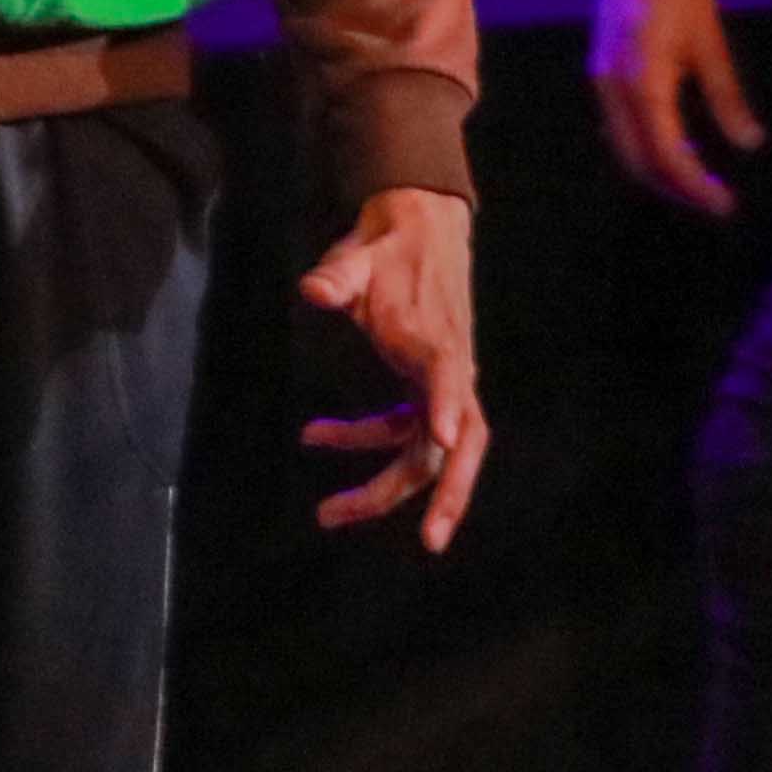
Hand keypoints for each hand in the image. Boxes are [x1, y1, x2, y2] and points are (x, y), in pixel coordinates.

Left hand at [295, 186, 485, 552]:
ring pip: (429, 454)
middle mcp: (450, 373)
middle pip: (458, 447)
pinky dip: (365, 443)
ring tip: (330, 512)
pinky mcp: (426, 387)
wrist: (421, 229)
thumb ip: (337, 277)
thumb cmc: (389, 249)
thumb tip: (313, 288)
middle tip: (427, 542)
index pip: (449, 379)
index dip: (450, 409)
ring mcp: (441, 386)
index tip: (445, 440)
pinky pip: (403, 432)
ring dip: (387, 487)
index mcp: (436, 342)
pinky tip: (319, 437)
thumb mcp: (358, 259)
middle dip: (442, 496)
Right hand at [589, 0, 763, 214]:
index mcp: (644, 83)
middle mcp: (615, 92)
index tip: (726, 204)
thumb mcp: (710, 41)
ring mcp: (603, 85)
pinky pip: (623, 131)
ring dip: (661, 174)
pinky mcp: (603, 78)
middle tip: (717, 203)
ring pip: (627, 150)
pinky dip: (649, 151)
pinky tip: (679, 154)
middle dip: (677, 189)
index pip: (667, 154)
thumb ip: (727, 96)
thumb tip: (750, 144)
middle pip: (640, 163)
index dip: (695, 186)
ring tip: (701, 186)